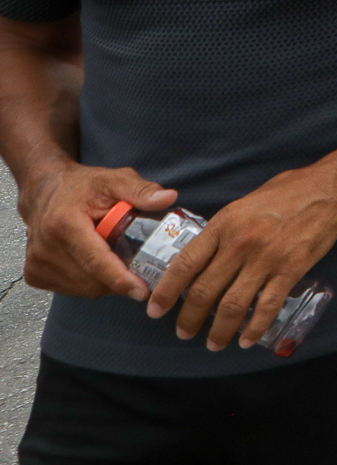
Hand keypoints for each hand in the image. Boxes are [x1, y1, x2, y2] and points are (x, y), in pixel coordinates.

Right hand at [19, 162, 176, 301]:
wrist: (45, 192)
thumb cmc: (82, 186)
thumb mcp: (114, 179)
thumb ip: (141, 190)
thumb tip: (168, 198)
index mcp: (64, 224)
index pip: (95, 260)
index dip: (119, 278)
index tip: (141, 291)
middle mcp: (45, 248)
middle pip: (92, 279)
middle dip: (120, 277)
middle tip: (139, 264)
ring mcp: (37, 264)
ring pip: (84, 288)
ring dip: (106, 281)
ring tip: (115, 257)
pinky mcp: (34, 275)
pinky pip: (72, 289)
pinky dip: (90, 282)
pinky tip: (96, 263)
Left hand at [147, 151, 336, 349]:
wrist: (332, 187)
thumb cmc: (289, 190)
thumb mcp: (245, 202)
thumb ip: (225, 229)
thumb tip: (207, 256)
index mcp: (225, 224)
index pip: (186, 263)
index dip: (167, 291)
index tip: (156, 309)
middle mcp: (241, 244)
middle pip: (205, 290)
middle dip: (189, 318)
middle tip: (183, 332)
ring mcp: (267, 258)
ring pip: (233, 305)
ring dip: (219, 330)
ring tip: (212, 343)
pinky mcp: (291, 269)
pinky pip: (268, 306)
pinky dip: (255, 327)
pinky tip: (247, 340)